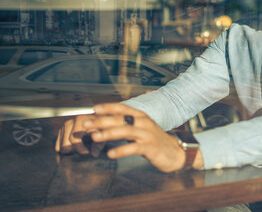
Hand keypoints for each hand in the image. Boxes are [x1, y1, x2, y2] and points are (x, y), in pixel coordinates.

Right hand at [55, 114, 104, 156]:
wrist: (97, 121)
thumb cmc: (101, 128)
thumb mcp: (103, 134)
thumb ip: (99, 144)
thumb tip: (94, 154)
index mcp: (79, 121)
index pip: (74, 140)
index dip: (81, 149)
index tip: (89, 152)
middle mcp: (69, 123)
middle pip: (65, 146)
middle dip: (75, 151)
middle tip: (85, 152)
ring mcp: (63, 127)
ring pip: (60, 148)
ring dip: (70, 152)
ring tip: (81, 150)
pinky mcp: (60, 132)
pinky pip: (57, 147)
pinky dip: (65, 152)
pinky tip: (75, 150)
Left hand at [75, 103, 202, 171]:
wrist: (175, 152)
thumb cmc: (153, 140)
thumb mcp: (139, 130)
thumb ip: (123, 127)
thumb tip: (100, 126)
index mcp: (140, 116)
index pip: (122, 108)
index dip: (108, 107)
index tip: (93, 108)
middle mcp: (144, 122)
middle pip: (121, 119)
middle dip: (102, 121)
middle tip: (86, 124)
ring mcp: (147, 134)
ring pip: (126, 131)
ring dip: (108, 133)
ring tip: (94, 137)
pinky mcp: (150, 147)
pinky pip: (133, 148)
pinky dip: (121, 150)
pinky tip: (110, 154)